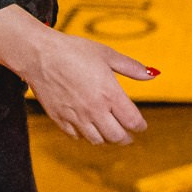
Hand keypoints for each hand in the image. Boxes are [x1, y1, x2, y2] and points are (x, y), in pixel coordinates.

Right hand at [23, 30, 155, 144]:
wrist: (38, 54)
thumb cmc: (73, 50)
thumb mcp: (107, 54)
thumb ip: (132, 67)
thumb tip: (153, 74)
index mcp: (109, 94)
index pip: (132, 121)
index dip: (140, 126)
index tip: (141, 126)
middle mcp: (94, 109)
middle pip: (116, 137)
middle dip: (126, 138)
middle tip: (129, 135)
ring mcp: (75, 116)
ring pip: (97, 140)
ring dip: (107, 139)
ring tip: (110, 133)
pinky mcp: (59, 118)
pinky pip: (76, 136)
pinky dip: (86, 136)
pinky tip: (89, 128)